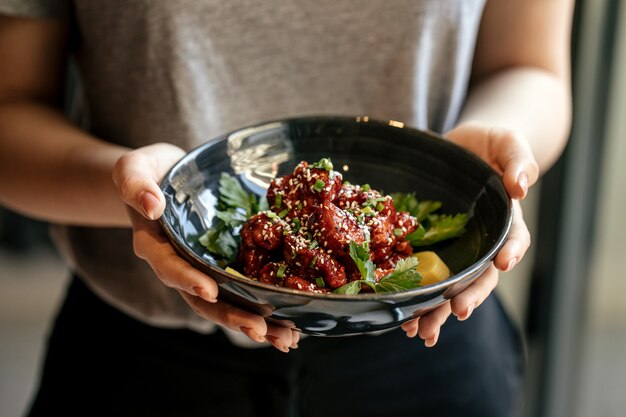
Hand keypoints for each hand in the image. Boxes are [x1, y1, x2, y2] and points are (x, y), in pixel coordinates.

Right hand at [112, 143, 298, 351]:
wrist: (169, 176)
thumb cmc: (149, 171)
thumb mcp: (133, 168)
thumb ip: (135, 184)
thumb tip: (151, 206)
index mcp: (155, 246)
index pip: (169, 267)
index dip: (187, 280)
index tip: (209, 290)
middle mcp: (180, 266)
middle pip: (203, 300)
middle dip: (232, 316)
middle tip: (261, 330)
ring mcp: (205, 269)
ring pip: (228, 303)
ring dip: (257, 323)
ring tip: (286, 339)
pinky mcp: (227, 266)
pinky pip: (244, 291)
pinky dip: (267, 309)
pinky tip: (293, 324)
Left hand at [401, 122, 536, 345]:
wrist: (457, 149)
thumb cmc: (487, 145)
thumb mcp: (506, 142)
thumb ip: (518, 160)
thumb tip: (522, 186)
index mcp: (506, 221)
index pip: (514, 240)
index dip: (511, 252)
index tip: (503, 264)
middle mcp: (482, 243)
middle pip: (480, 276)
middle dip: (470, 296)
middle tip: (458, 312)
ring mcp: (456, 250)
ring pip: (451, 287)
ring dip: (438, 311)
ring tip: (422, 332)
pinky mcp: (430, 250)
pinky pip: (425, 280)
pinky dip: (416, 302)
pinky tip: (403, 320)